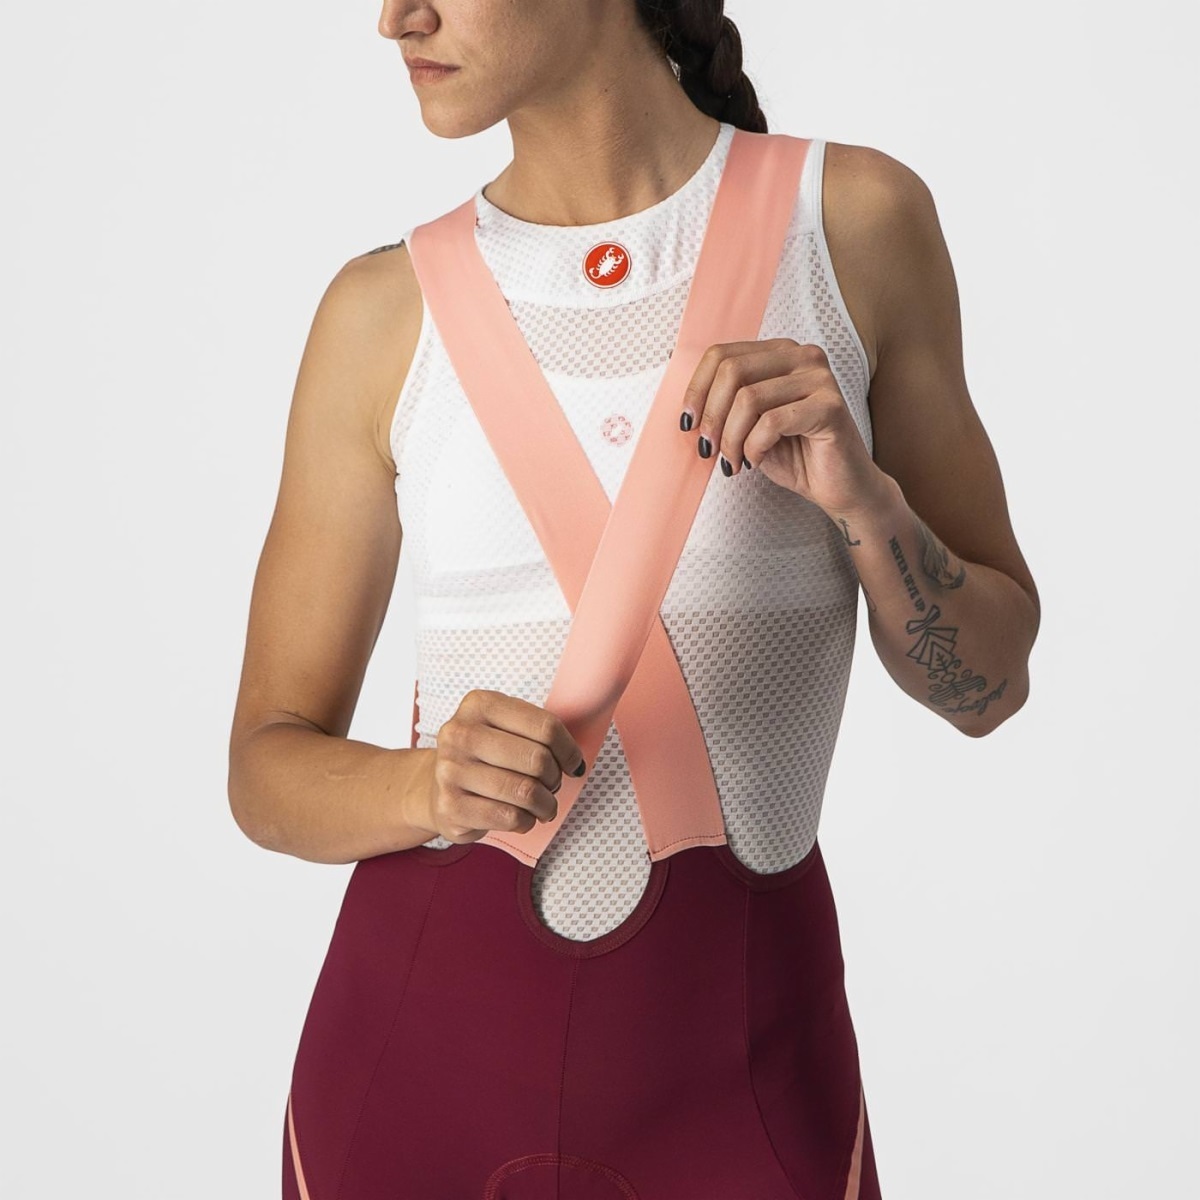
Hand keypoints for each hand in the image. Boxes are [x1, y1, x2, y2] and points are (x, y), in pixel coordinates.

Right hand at [407, 689, 586, 843]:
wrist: (434, 786)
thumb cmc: (484, 756)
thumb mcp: (506, 728)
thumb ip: (540, 732)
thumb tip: (576, 761)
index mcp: (479, 704)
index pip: (546, 726)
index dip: (568, 750)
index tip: (572, 763)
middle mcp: (460, 733)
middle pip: (538, 759)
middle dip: (555, 778)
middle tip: (551, 785)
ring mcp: (450, 770)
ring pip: (526, 792)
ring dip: (545, 805)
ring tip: (542, 805)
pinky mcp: (450, 806)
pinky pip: (509, 817)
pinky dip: (526, 821)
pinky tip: (520, 816)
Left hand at [681, 338, 891, 517]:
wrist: (839, 487)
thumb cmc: (795, 455)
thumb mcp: (749, 425)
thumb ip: (725, 403)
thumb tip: (679, 390)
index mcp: (779, 353)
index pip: (722, 354)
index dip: (696, 389)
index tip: (687, 422)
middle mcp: (802, 357)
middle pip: (732, 371)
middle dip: (712, 416)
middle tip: (708, 449)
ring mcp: (819, 378)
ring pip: (749, 399)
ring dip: (732, 439)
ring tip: (734, 462)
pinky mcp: (830, 406)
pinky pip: (772, 422)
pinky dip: (754, 447)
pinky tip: (757, 461)